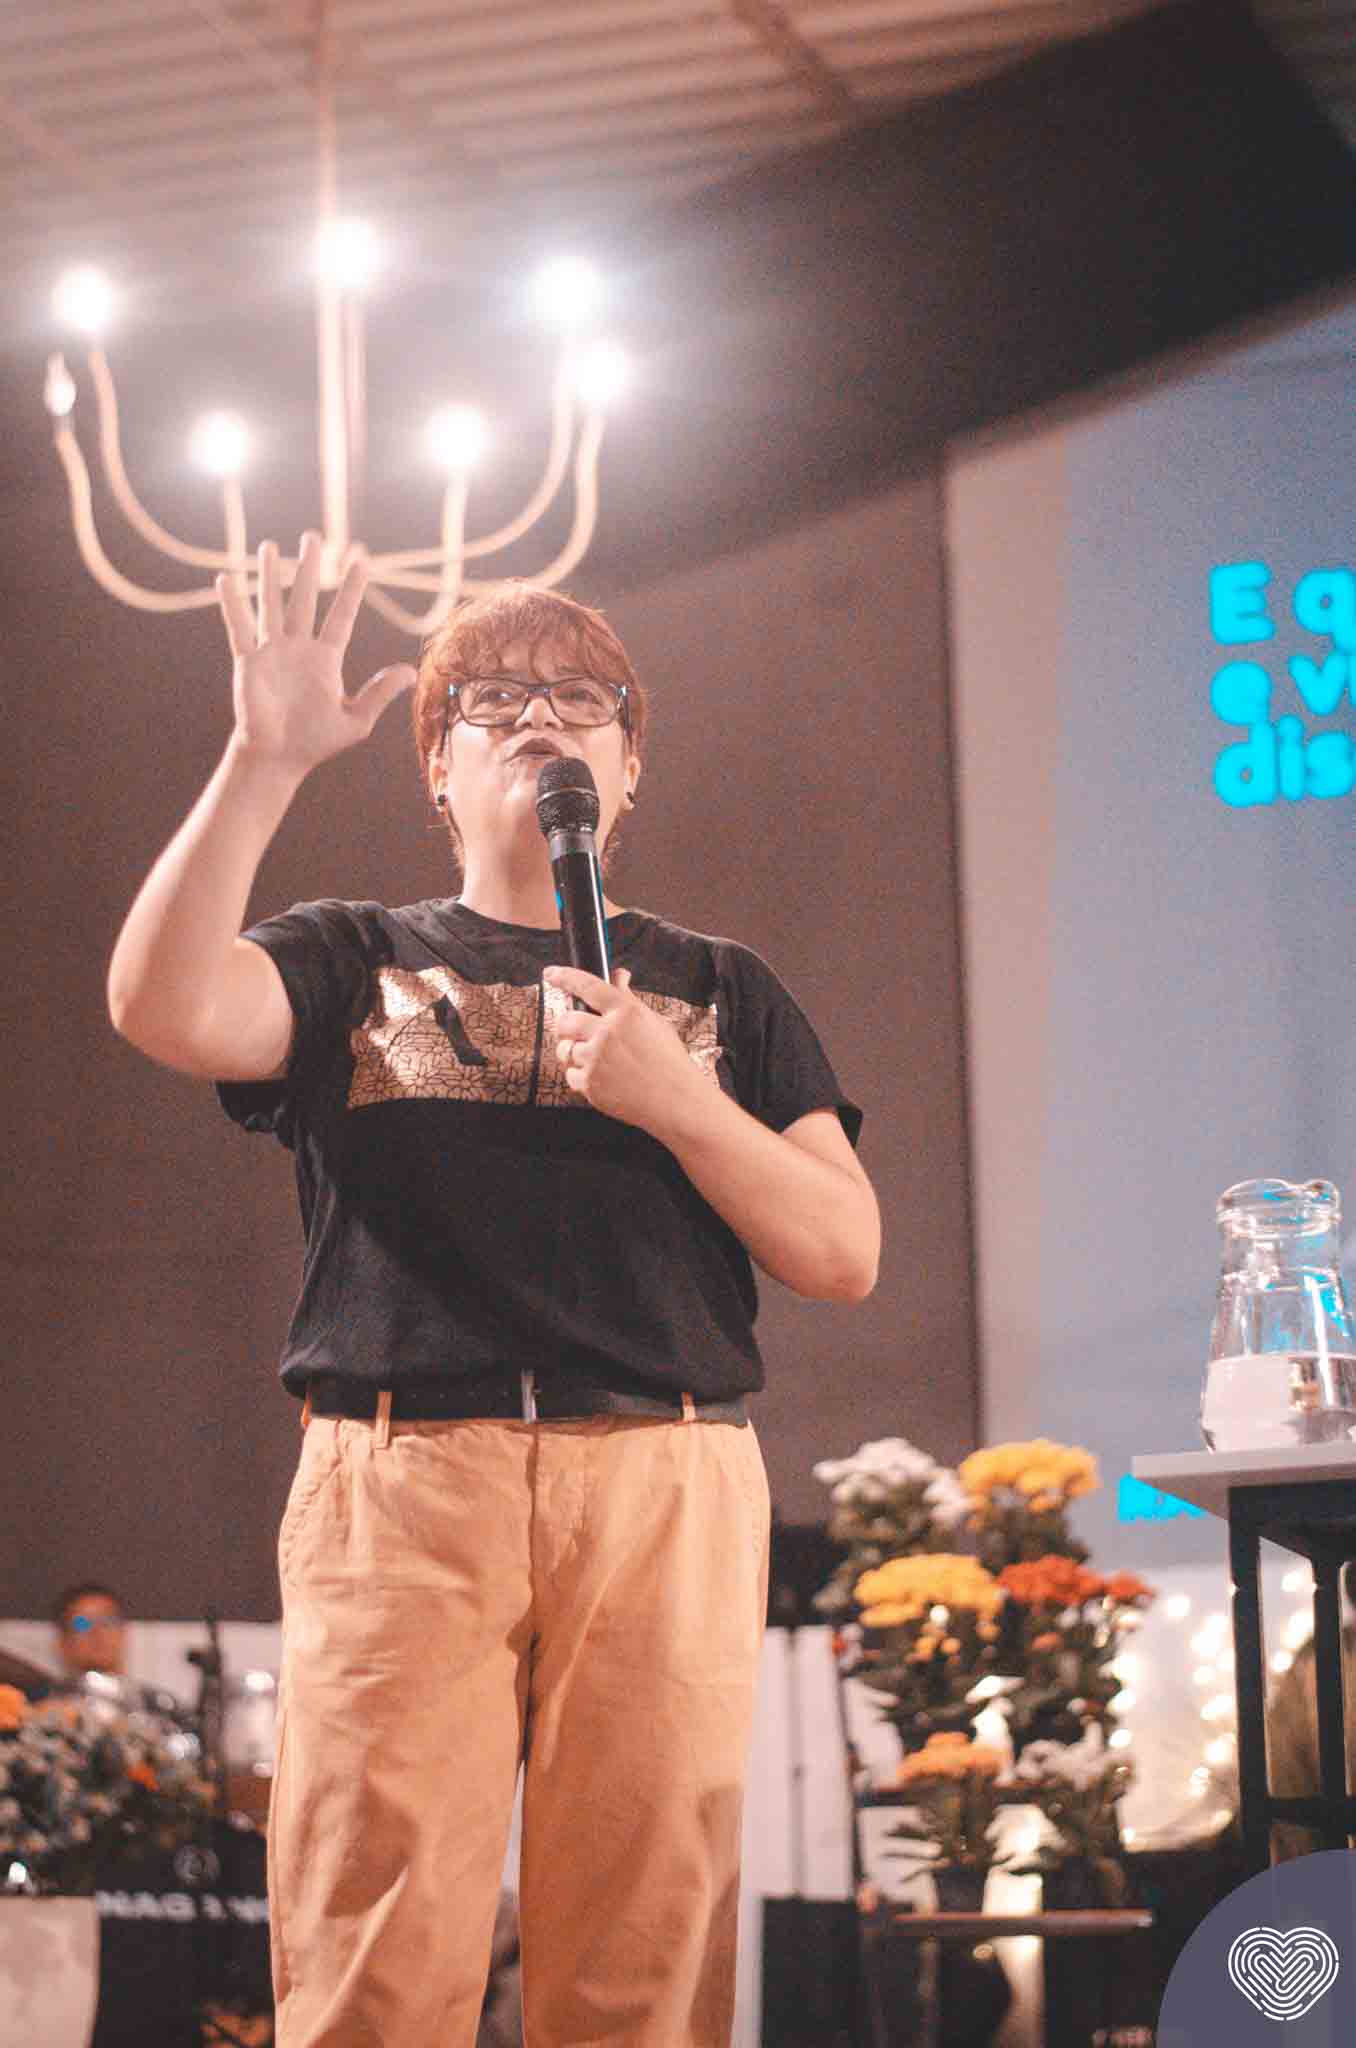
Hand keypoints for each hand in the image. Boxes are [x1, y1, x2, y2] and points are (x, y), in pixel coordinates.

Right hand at [217, 533, 414, 776]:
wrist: (279, 759)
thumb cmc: (316, 742)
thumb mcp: (356, 720)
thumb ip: (380, 693)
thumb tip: (410, 672)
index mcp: (325, 659)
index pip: (342, 616)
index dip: (351, 589)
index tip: (361, 560)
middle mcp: (299, 648)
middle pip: (306, 599)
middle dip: (310, 568)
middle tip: (312, 537)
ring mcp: (272, 651)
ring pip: (272, 604)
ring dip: (270, 575)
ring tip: (270, 546)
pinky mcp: (248, 661)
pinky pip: (239, 627)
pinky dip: (232, 603)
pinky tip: (226, 578)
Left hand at [544, 965, 705, 1134]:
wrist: (676, 1100)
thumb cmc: (669, 1061)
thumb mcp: (655, 1022)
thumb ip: (629, 998)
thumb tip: (619, 976)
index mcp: (626, 1012)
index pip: (587, 986)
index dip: (564, 977)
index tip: (551, 974)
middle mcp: (608, 1033)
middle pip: (565, 1021)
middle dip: (567, 1027)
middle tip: (579, 1033)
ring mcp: (596, 1059)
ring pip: (565, 1049)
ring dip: (574, 1053)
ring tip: (598, 1060)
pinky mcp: (590, 1084)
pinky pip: (570, 1075)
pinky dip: (582, 1077)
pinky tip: (604, 1078)